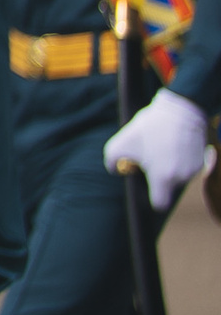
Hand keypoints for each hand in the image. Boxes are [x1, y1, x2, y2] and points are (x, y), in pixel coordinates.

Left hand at [105, 87, 215, 210]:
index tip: (148, 188)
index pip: (160, 204)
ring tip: (163, 145)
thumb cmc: (149, 128)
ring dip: (171, 166)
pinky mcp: (202, 160)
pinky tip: (176, 142)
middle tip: (152, 157)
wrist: (181, 109)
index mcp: (162, 178)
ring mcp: (194, 170)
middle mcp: (181, 178)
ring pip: (179, 175)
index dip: (152, 198)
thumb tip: (116, 172)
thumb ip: (112, 162)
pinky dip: (182, 158)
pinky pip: (189, 165)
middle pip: (169, 186)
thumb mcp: (120, 143)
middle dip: (160, 176)